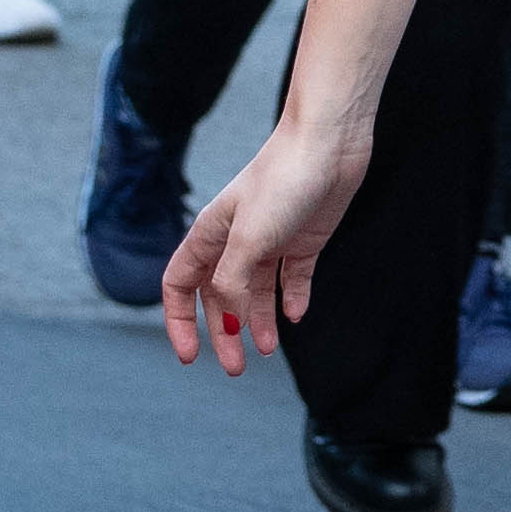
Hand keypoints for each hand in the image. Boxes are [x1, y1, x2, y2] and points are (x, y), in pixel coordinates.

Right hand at [165, 108, 375, 371]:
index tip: (189, 356)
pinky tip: (296, 315)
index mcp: (212, 234)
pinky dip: (291, 299)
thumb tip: (232, 319)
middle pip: (220, 296)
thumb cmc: (284, 180)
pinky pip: (292, 278)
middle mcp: (237, 239)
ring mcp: (272, 239)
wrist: (331, 143)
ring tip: (268, 348)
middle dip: (224, 332)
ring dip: (259, 321)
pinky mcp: (304, 239)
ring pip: (256, 292)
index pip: (180, 284)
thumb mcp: (249, 238)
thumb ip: (232, 282)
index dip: (179, 321)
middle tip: (236, 368)